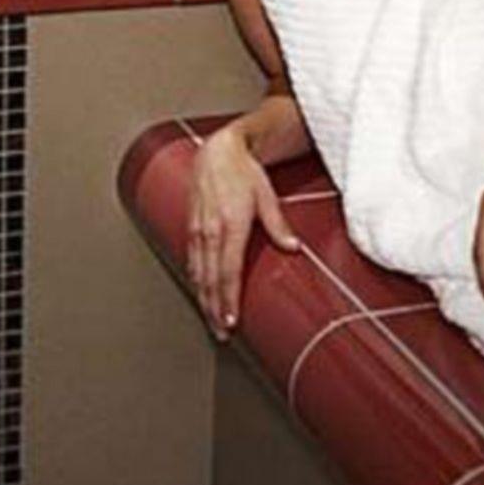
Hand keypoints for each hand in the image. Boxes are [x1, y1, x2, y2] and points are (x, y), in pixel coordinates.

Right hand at [187, 127, 301, 339]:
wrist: (217, 151)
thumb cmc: (243, 171)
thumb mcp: (266, 195)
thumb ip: (277, 223)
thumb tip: (292, 246)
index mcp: (229, 225)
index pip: (228, 272)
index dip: (228, 299)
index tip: (231, 320)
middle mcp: (209, 231)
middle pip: (210, 280)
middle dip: (214, 309)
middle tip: (221, 333)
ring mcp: (197, 230)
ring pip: (198, 274)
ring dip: (204, 300)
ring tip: (211, 321)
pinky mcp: (191, 227)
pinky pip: (192, 261)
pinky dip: (196, 282)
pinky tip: (200, 293)